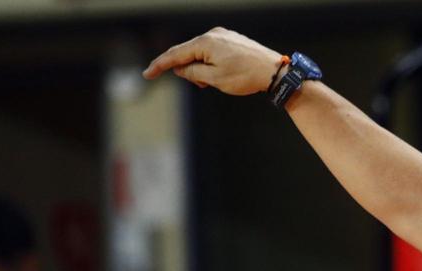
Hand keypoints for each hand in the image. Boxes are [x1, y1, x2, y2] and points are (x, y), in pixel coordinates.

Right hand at [143, 27, 283, 94]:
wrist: (274, 71)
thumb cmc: (246, 76)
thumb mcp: (215, 79)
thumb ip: (193, 73)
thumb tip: (181, 68)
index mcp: (205, 43)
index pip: (175, 54)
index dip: (160, 65)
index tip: (147, 74)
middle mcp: (212, 34)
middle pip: (188, 53)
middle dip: (188, 70)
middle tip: (201, 85)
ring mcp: (223, 35)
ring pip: (201, 53)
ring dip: (201, 68)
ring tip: (215, 81)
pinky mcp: (232, 39)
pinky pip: (213, 51)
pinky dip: (210, 63)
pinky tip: (221, 74)